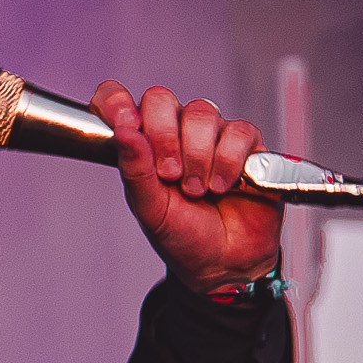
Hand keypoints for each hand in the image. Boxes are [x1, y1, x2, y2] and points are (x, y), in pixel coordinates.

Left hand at [90, 81, 283, 292]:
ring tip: (198, 190)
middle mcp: (175, 132)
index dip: (116, 102)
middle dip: (164, 137)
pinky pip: (238, 132)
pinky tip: (224, 186)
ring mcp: (211, 135)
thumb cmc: (183, 235)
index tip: (124, 123)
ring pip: (201, 114)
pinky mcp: (246, 143)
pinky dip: (228, 161)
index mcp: (142, 143)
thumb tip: (123, 131)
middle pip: (161, 99)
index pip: (118, 101)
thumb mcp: (149, 208)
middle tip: (169, 175)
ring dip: (198, 157)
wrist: (223, 263)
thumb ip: (135, 169)